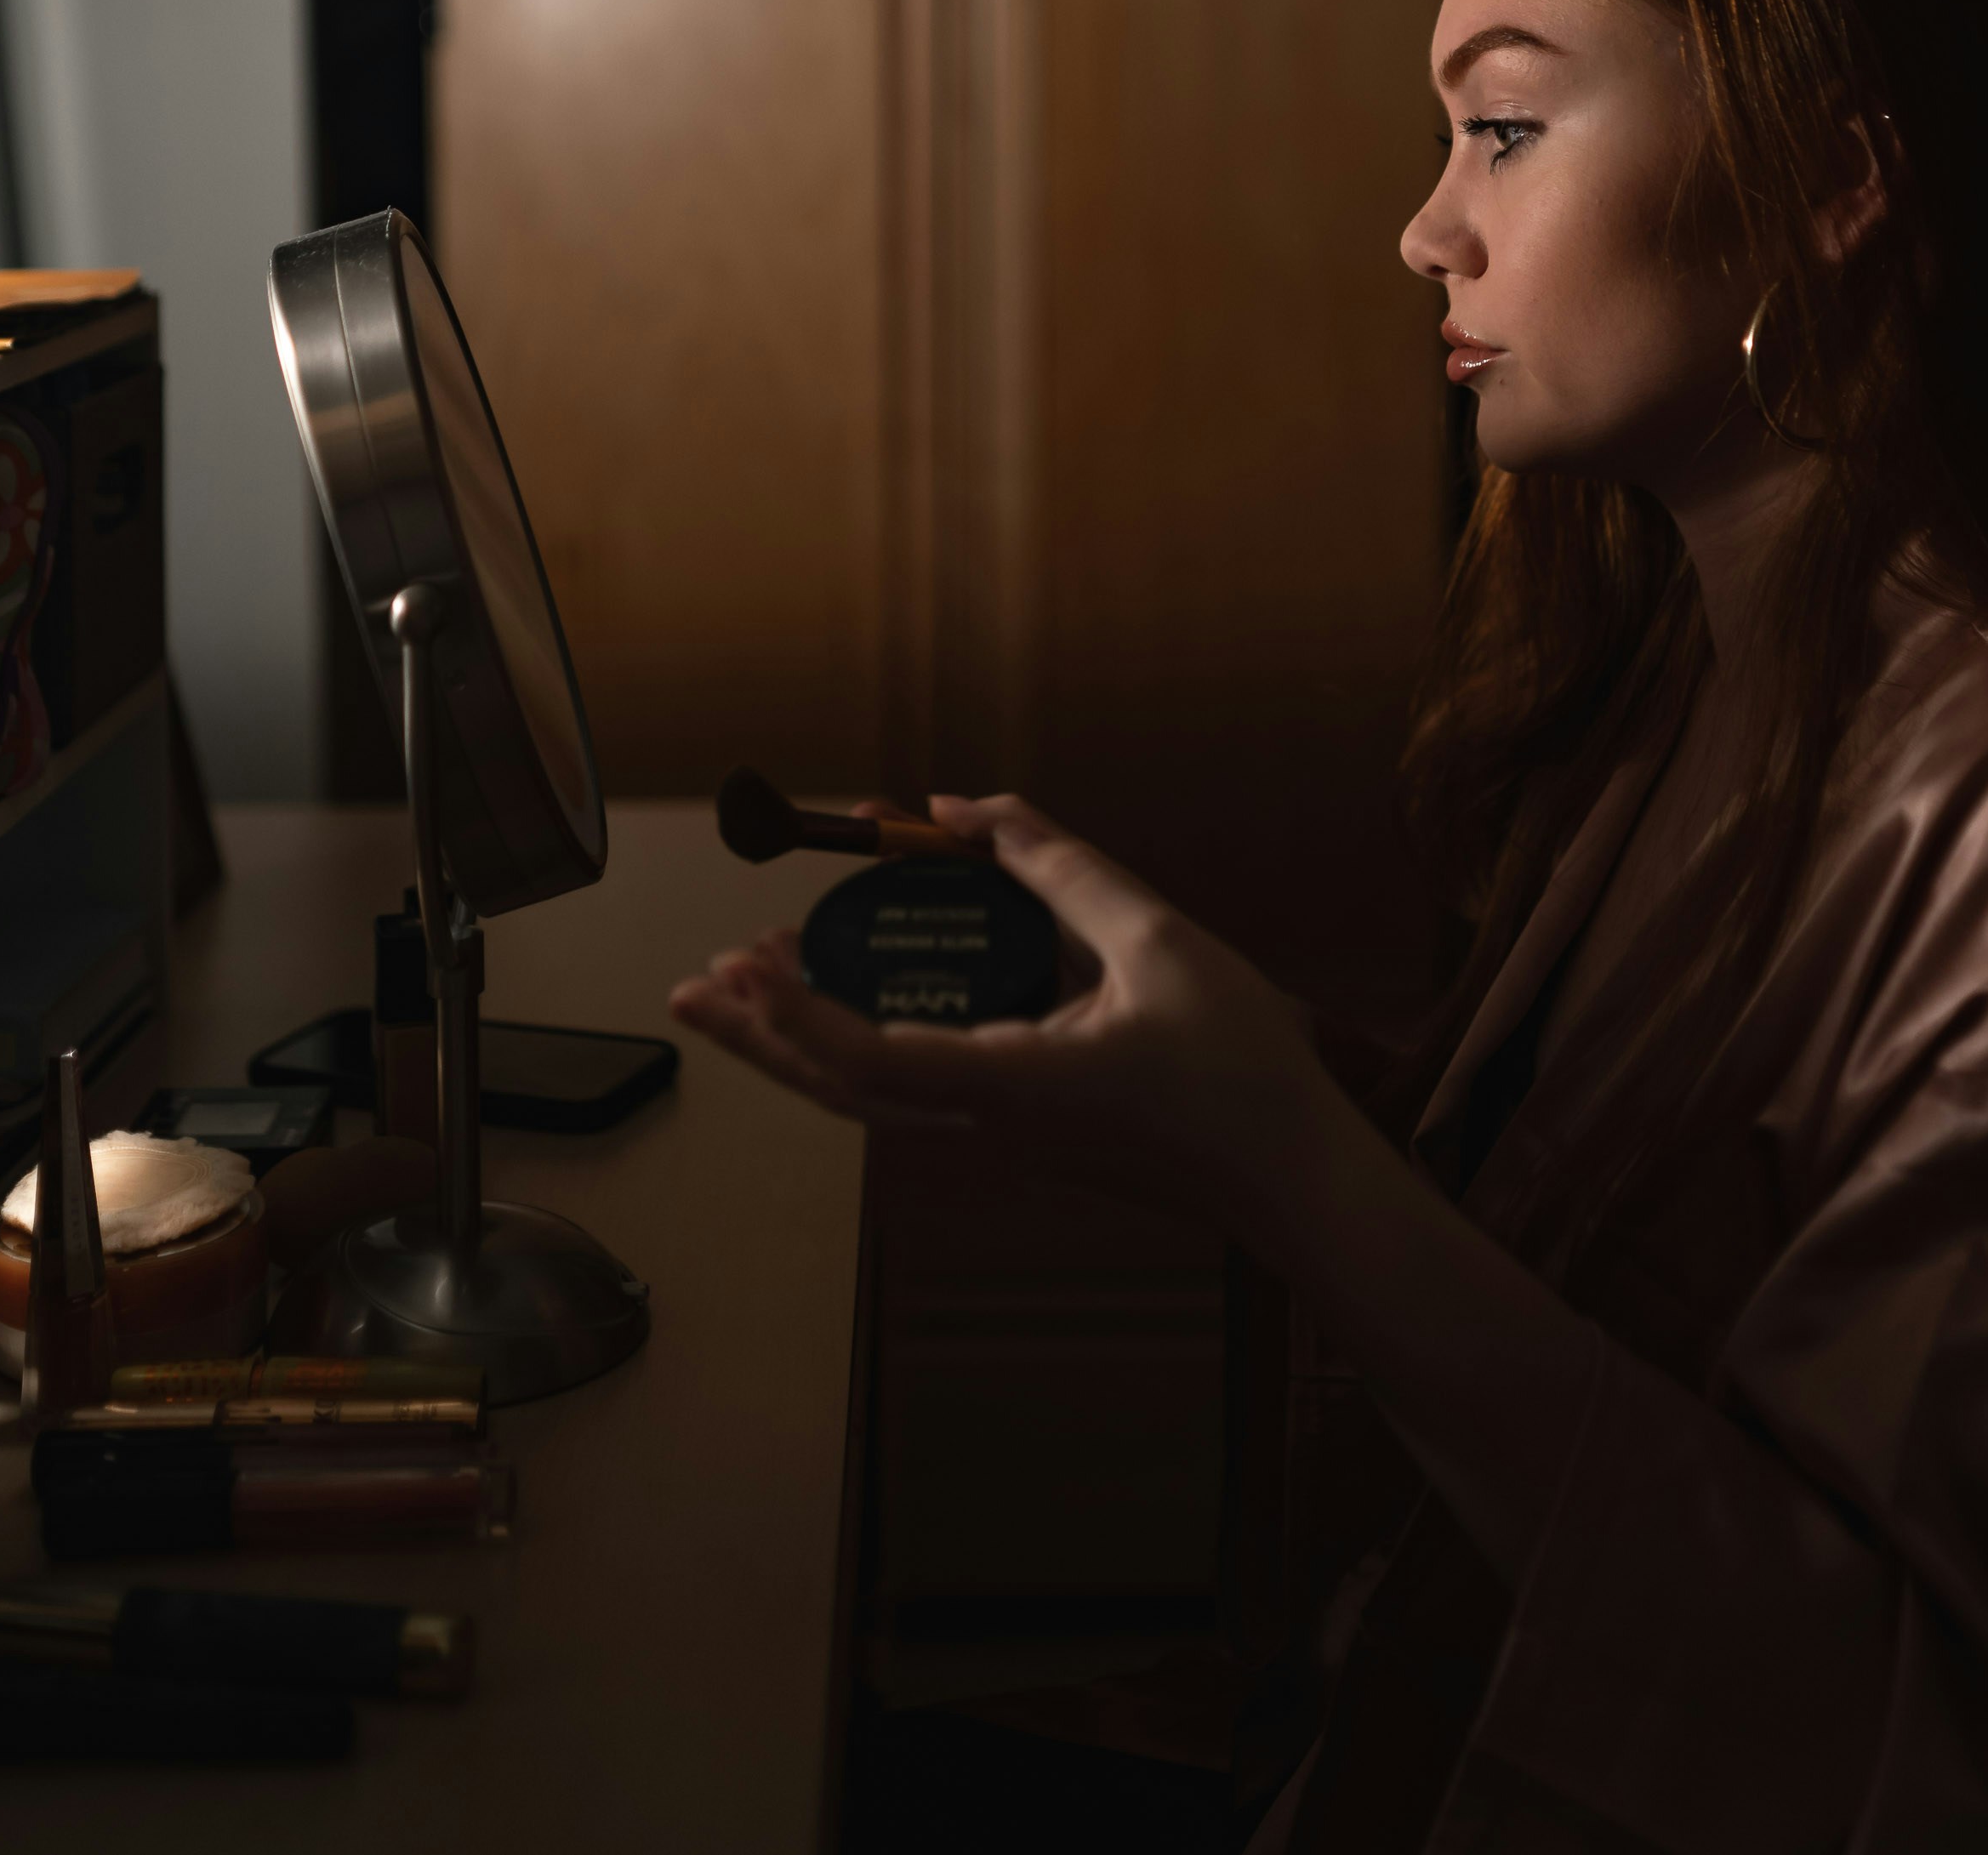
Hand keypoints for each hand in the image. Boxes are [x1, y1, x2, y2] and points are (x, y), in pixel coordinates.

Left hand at [669, 795, 1336, 1238]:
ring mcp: (1003, 1137)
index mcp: (1017, 1087)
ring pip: (870, 1096)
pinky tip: (845, 1006)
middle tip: (693, 988)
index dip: (801, 1015)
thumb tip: (969, 808)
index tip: (751, 965)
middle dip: (761, 1037)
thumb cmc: (1241, 1069)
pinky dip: (858, 1048)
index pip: (874, 1060)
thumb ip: (1061, 868)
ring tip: (739, 992)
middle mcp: (991, 1124)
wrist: (1294, 1178)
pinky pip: (914, 1091)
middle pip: (843, 1089)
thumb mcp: (1157, 938)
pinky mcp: (1023, 1131)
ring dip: (799, 1044)